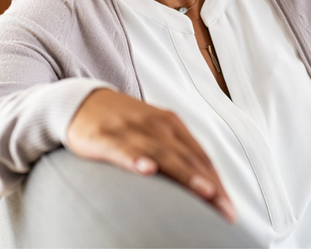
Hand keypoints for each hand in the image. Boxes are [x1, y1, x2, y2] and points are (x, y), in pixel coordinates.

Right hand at [66, 88, 236, 221]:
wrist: (81, 101)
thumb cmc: (123, 123)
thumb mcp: (153, 133)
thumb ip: (176, 154)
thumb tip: (203, 186)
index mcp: (170, 124)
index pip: (200, 156)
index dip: (217, 182)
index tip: (229, 208)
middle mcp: (155, 124)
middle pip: (187, 158)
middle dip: (209, 184)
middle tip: (225, 209)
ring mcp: (130, 129)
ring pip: (162, 154)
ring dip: (184, 174)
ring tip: (204, 191)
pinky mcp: (104, 136)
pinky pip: (122, 149)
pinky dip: (136, 159)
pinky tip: (147, 169)